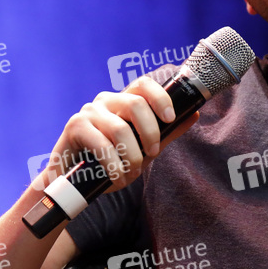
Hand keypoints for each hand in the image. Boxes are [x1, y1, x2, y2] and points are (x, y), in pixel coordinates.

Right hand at [38, 75, 198, 191]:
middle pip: (135, 103)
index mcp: (123, 101)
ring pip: (120, 128)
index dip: (160, 97)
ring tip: (131, 174)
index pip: (143, 85)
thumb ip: (166, 132)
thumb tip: (194, 114)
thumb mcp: (143, 148)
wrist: (73, 183)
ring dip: (132, 157)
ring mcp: (88, 112)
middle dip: (151, 132)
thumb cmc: (110, 162)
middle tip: (153, 154)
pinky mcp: (74, 126)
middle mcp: (105, 100)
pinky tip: (116, 178)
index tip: (170, 118)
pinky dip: (115, 166)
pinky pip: (102, 144)